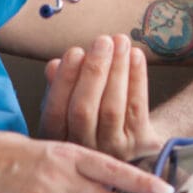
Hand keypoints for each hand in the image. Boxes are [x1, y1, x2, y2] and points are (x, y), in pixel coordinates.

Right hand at [39, 34, 159, 160]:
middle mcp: (83, 151)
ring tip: (120, 41)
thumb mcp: (68, 105)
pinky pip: (136, 108)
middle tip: (102, 41)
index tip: (75, 51)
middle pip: (84, 110)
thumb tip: (54, 66)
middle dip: (93, 72)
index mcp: (58, 143)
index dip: (65, 80)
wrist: (131, 142)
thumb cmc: (92, 115)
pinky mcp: (139, 145)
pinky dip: (137, 79)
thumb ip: (58, 87)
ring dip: (117, 70)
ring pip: (112, 108)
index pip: (55, 111)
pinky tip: (136, 55)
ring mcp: (112, 151)